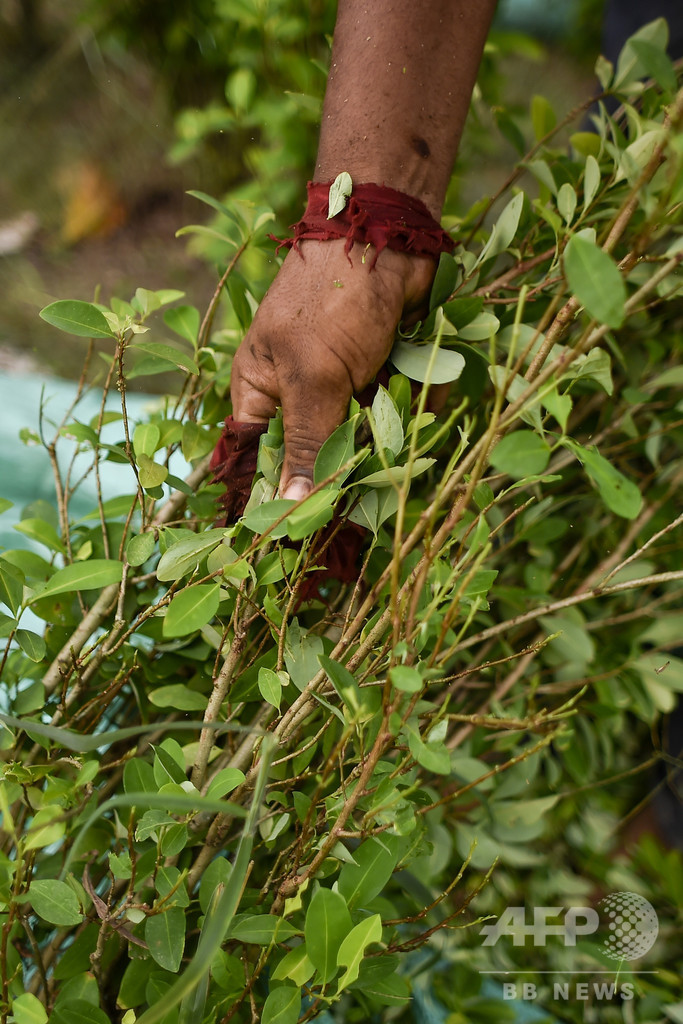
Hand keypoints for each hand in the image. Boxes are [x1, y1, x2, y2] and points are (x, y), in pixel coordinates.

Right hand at [230, 238, 435, 499]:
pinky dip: (412, 410)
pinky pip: (395, 413)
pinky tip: (426, 404)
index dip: (276, 496)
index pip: (259, 461)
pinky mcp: (380, 374)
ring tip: (400, 427)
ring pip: (361, 439)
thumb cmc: (332, 299)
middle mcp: (296, 393)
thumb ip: (307, 443)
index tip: (298, 535)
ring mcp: (340, 384)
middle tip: (365, 498)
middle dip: (344, 471)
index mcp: (260, 393)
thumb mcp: (314, 378)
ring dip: (386, 440)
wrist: (389, 234)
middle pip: (315, 457)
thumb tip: (289, 508)